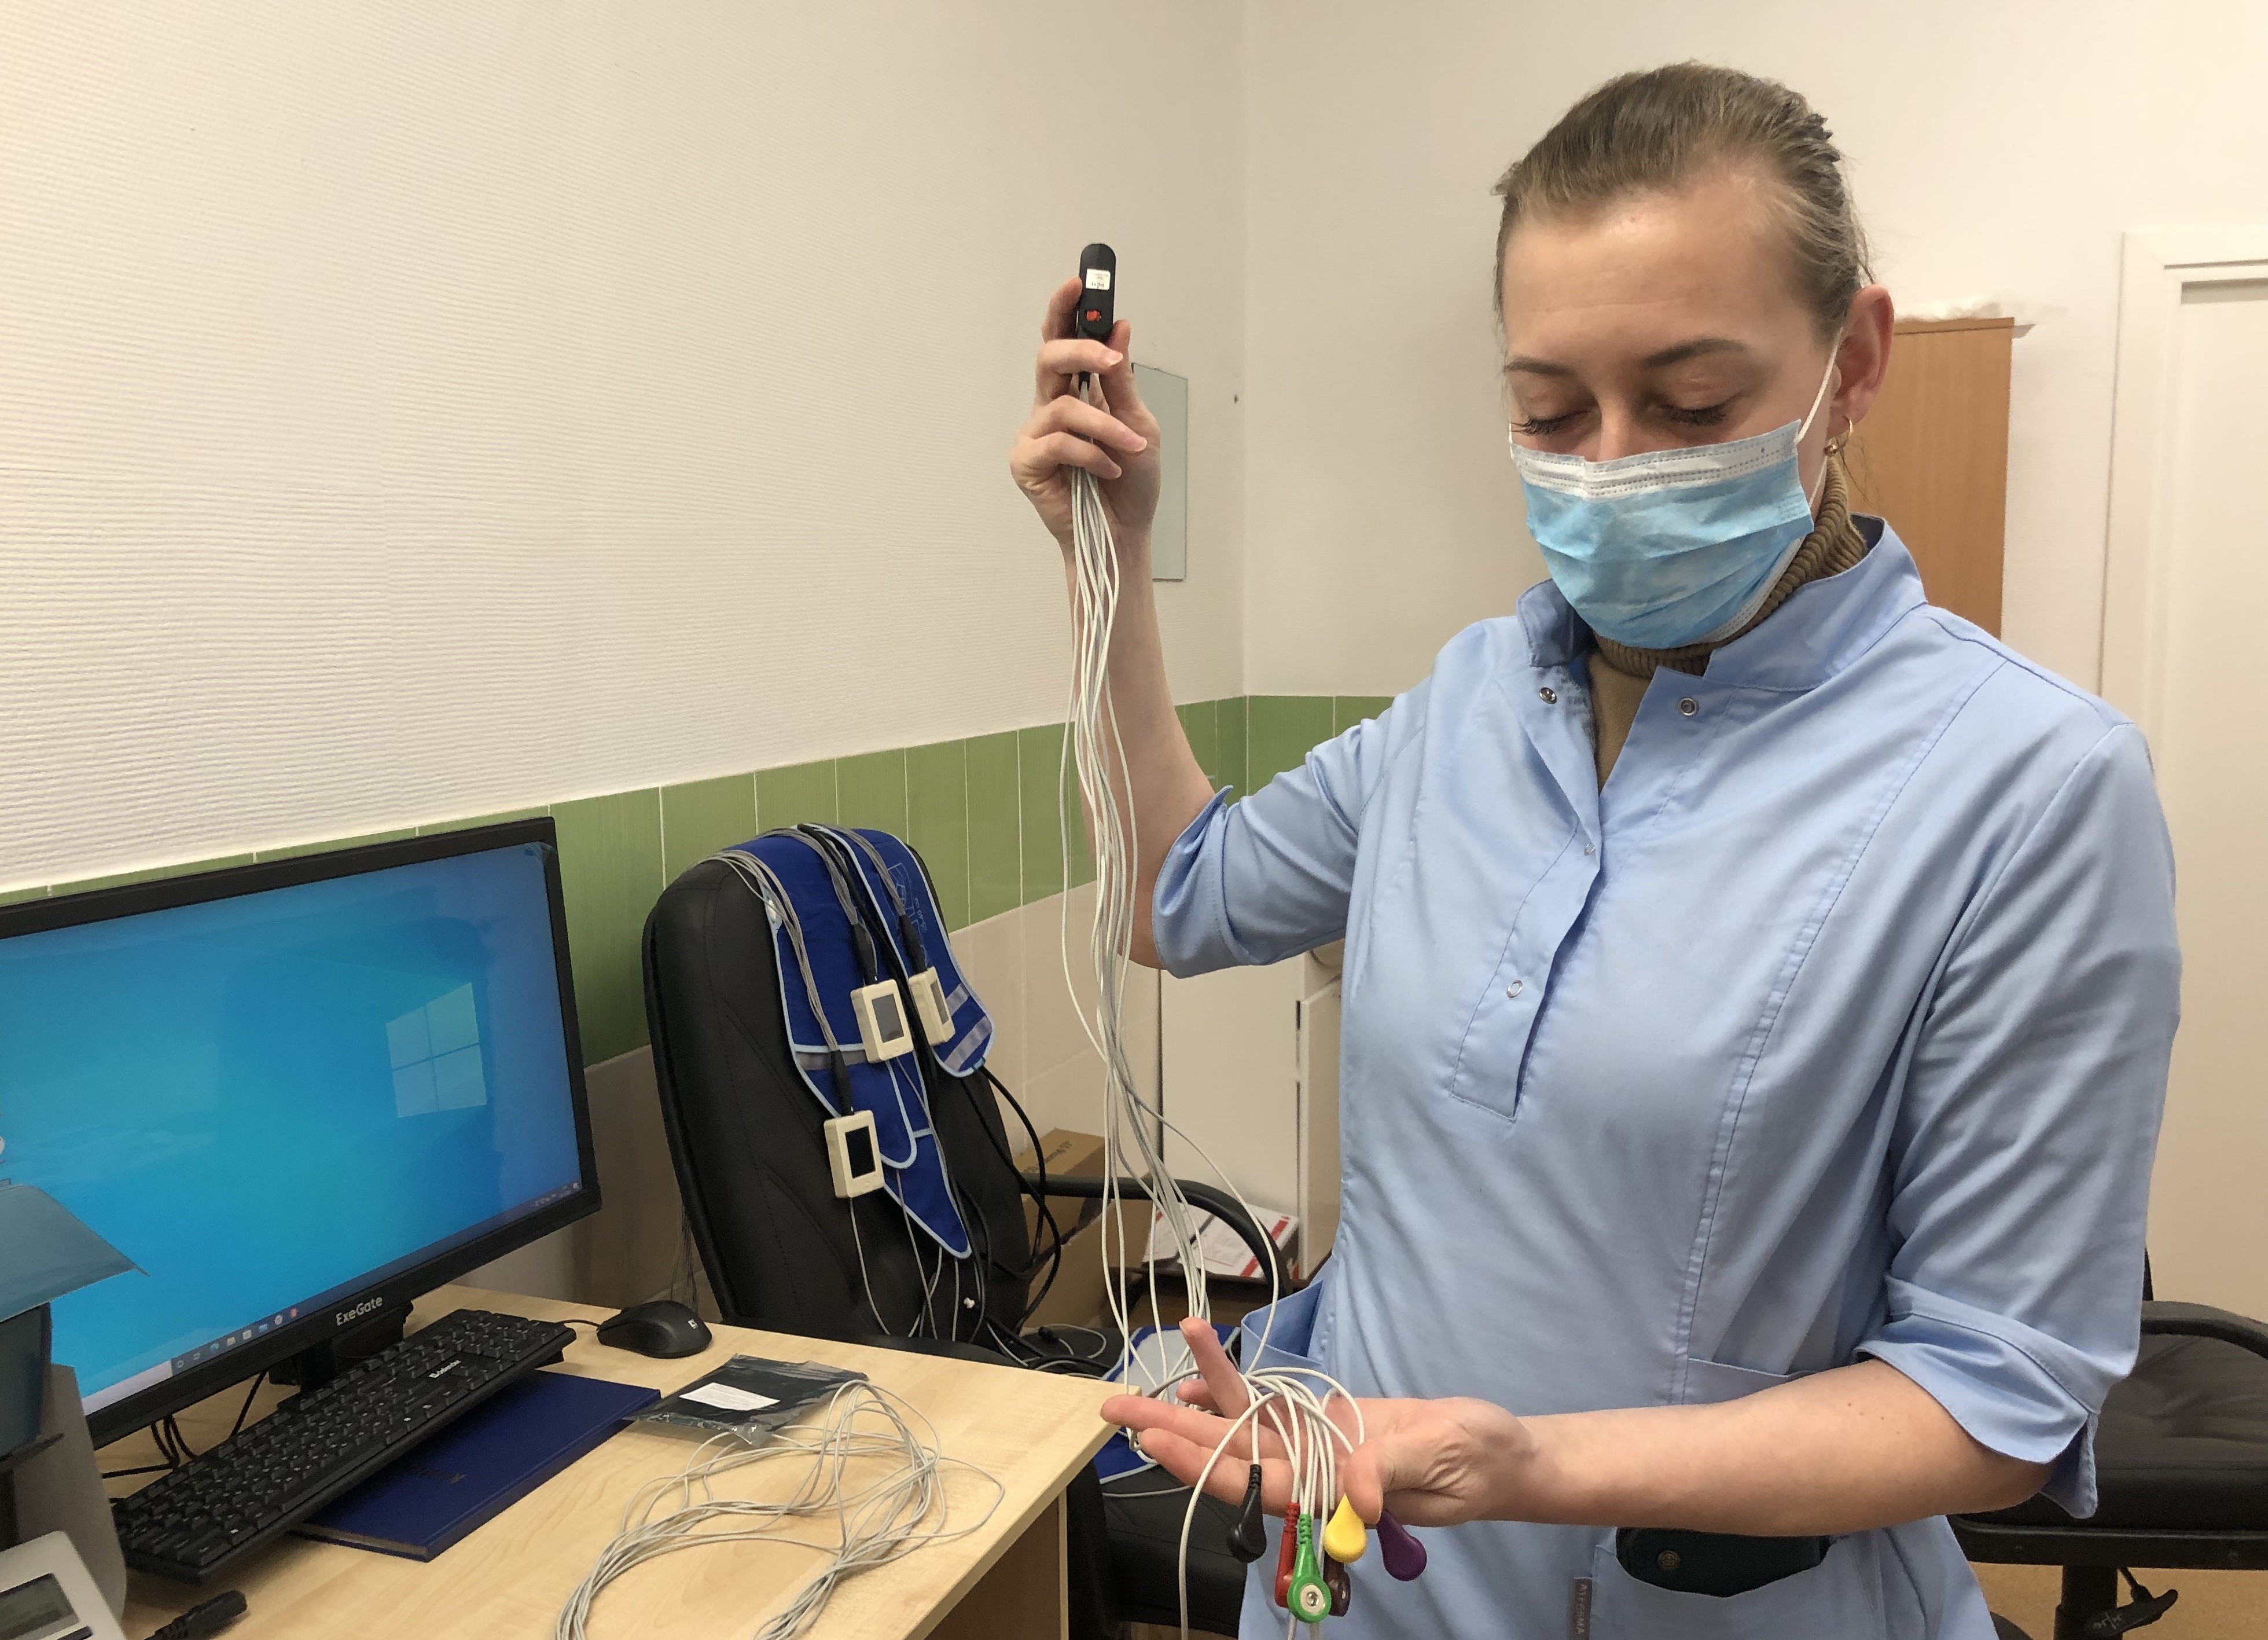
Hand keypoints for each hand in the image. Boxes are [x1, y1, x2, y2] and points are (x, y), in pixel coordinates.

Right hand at [1008, 278, 1160, 552]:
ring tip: (1131, 448)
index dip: (1065, 310)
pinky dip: (1092, 454)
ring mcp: (1035, 434)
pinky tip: (1110, 469)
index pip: (1062, 340)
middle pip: (1050, 358)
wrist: (1123, 533)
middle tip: (1110, 358)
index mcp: (1075, 390)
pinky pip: (1058, 443)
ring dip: (1105, 425)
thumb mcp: (1138, 425)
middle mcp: (1049, 406)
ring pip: (1063, 406)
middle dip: (1080, 350)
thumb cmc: (1130, 482)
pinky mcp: (1026, 463)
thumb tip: (1119, 328)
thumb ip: (1123, 381)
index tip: (1079, 282)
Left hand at [1100, 1319, 1536, 1528]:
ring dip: (1191, 1403)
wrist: (1500, 1451)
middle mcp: (1313, 1475)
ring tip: (1140, 1383)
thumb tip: (1357, 1498)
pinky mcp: (1324, 1425)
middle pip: (1229, 1457)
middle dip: (1171, 1434)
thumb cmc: (1477, 1460)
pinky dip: (1230, 1390)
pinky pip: (1266, 1409)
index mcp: (1334, 1494)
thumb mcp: (1442, 1458)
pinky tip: (1198, 1373)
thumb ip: (1392, 1471)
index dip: (1204, 1465)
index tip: (1159, 1441)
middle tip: (1115, 1412)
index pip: (1256, 1484)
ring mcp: (1314, 1449)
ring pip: (1240, 1428)